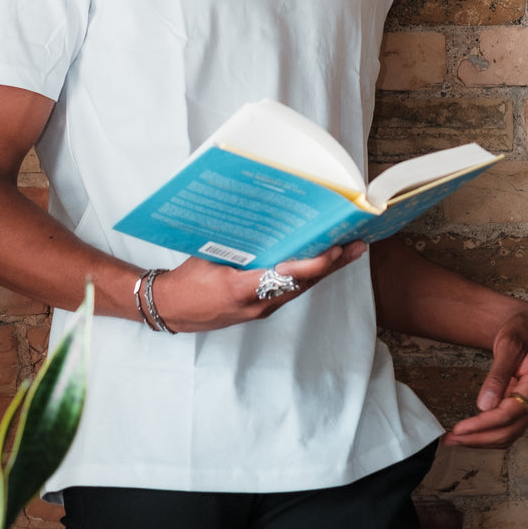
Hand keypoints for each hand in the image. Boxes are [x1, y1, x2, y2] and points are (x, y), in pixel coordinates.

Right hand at [152, 242, 366, 332]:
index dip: (313, 265)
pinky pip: (288, 292)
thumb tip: (261, 218)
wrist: (170, 309)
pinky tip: (320, 264)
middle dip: (331, 265)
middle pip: (303, 285)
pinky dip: (307, 277)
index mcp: (242, 289)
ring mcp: (259, 310)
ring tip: (348, 251)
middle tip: (356, 245)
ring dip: (324, 271)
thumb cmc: (186, 281)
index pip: (287, 277)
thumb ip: (236, 243)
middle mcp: (257, 304)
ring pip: (300, 289)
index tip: (333, 250)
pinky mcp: (259, 310)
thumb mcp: (207, 255)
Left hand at [442, 306, 527, 448]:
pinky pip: (506, 428)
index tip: (461, 428)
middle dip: (478, 438)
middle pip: (508, 431)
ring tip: (454, 439)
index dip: (484, 424)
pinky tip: (469, 434)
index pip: (510, 414)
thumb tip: (485, 405)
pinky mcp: (523, 408)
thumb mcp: (509, 344)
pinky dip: (487, 434)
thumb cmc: (522, 330)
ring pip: (508, 435)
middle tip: (450, 438)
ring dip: (481, 440)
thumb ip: (498, 374)